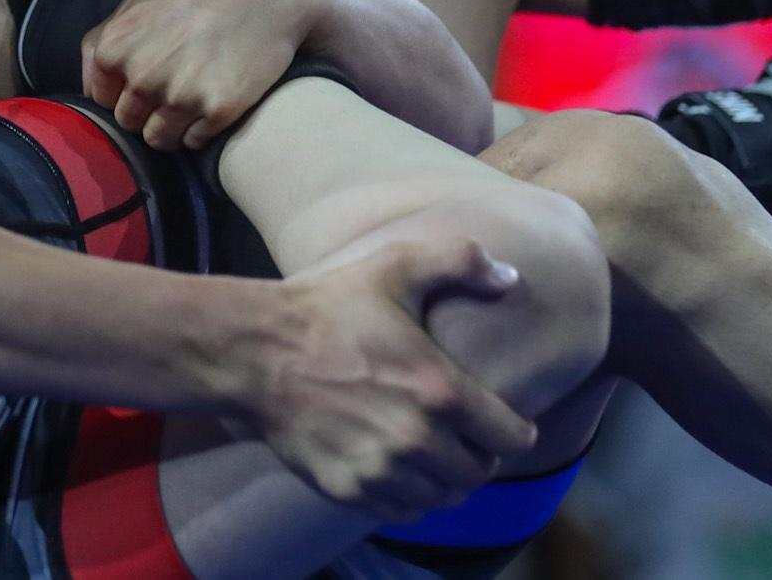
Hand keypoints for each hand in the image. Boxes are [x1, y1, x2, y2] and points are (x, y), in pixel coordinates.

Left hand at [82, 0, 327, 149]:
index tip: (147, 74)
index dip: (123, 89)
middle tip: (176, 82)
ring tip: (194, 95)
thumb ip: (103, 39)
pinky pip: (194, 141)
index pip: (101, 98)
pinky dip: (201, 128)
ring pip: (158, 138)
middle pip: (129, 121)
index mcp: (114, 49)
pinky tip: (215, 98)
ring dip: (172, 125)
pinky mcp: (217, 111)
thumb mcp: (140, 0)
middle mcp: (142, 76)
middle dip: (147, 108)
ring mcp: (180, 96)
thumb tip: (88, 85)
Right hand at [240, 236, 535, 519]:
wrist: (255, 352)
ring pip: (443, 497)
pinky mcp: (348, 488)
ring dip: (446, 478)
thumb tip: (511, 276)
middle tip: (467, 435)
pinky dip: (410, 495)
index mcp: (440, 390)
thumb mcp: (395, 266)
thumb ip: (461, 261)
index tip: (506, 420)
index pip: (512, 437)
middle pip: (478, 472)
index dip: (516, 429)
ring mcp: (381, 470)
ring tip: (436, 454)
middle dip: (480, 454)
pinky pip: (402, 510)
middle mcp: (418, 440)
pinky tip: (400, 467)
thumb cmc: (329, 307)